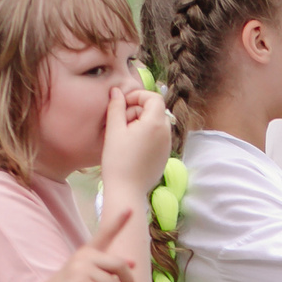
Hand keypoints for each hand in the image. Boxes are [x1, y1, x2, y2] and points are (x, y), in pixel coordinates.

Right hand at [101, 86, 171, 201]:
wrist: (126, 190)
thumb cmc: (118, 160)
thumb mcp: (114, 130)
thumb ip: (116, 107)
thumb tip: (117, 91)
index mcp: (156, 123)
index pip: (154, 97)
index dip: (137, 96)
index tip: (122, 104)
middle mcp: (166, 133)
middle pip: (155, 110)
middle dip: (137, 110)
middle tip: (120, 122)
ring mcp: (167, 145)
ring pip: (156, 123)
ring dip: (140, 123)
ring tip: (124, 135)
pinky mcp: (164, 156)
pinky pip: (157, 137)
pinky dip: (145, 135)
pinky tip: (131, 147)